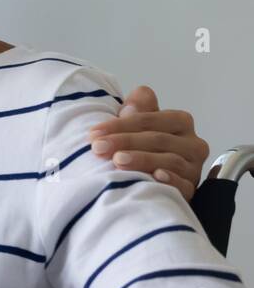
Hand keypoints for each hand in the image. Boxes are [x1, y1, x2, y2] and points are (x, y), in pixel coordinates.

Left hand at [88, 85, 209, 199]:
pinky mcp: (191, 189)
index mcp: (179, 122)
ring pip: (170, 160)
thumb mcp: (135, 129)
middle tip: (99, 148)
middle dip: (125, 142)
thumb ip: (137, 111)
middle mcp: (192, 143)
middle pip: (158, 139)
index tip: (94, 133)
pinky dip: (170, 180)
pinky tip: (155, 178)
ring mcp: (193, 168)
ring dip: (142, 159)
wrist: (149, 186)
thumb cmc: (139, 150)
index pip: (149, 119)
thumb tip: (136, 98)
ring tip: (118, 161)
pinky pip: (183, 184)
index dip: (120, 125)